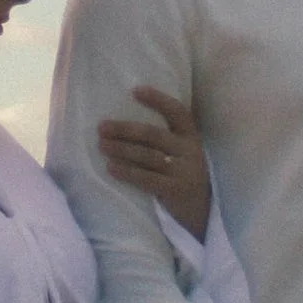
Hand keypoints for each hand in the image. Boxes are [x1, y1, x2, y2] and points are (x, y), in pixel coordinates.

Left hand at [95, 85, 209, 239]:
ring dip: (121, 150)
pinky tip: (111, 168)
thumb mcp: (181, 153)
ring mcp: (184, 171)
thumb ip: (163, 139)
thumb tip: (122, 124)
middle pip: (153, 135)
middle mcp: (189, 151)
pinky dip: (127, 172)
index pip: (177, 112)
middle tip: (102, 127)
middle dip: (125, 130)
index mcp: (190, 137)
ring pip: (147, 156)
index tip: (135, 90)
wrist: (200, 212)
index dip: (158, 100)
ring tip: (102, 146)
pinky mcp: (175, 190)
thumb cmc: (181, 175)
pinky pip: (147, 179)